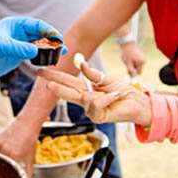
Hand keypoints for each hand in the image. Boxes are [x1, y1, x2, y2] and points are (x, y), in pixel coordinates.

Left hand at [0, 17, 60, 85]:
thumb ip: (17, 47)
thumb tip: (36, 50)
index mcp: (14, 25)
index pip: (37, 25)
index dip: (49, 31)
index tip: (58, 39)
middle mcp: (18, 33)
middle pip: (40, 35)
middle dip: (53, 41)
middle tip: (64, 49)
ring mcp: (18, 45)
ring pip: (39, 45)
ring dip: (50, 50)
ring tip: (62, 55)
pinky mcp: (16, 57)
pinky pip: (34, 55)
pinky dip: (43, 57)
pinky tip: (50, 62)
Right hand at [0, 117, 38, 177]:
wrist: (27, 124)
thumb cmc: (30, 140)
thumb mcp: (31, 157)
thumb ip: (29, 171)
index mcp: (13, 156)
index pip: (7, 169)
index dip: (9, 170)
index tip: (10, 171)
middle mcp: (5, 151)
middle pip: (2, 163)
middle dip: (6, 163)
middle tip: (12, 159)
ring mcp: (0, 144)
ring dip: (3, 156)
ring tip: (12, 151)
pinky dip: (1, 149)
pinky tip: (8, 145)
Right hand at [37, 61, 152, 125]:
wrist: (136, 101)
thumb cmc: (121, 90)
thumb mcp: (104, 77)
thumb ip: (90, 72)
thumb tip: (79, 61)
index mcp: (85, 88)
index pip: (66, 81)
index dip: (54, 76)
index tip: (40, 71)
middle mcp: (85, 99)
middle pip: (67, 91)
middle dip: (57, 86)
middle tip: (46, 82)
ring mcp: (90, 109)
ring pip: (85, 99)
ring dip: (95, 94)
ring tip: (111, 93)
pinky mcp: (98, 117)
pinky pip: (96, 105)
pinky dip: (105, 99)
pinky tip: (112, 98)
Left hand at [119, 41, 145, 76]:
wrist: (127, 43)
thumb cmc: (127, 53)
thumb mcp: (128, 63)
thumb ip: (131, 71)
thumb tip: (134, 77)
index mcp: (142, 62)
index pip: (138, 73)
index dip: (133, 73)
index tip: (127, 71)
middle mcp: (144, 61)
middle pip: (137, 69)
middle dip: (132, 68)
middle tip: (126, 64)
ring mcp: (142, 58)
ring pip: (136, 66)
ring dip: (131, 65)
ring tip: (127, 59)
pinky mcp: (140, 56)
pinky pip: (136, 62)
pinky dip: (132, 61)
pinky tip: (129, 57)